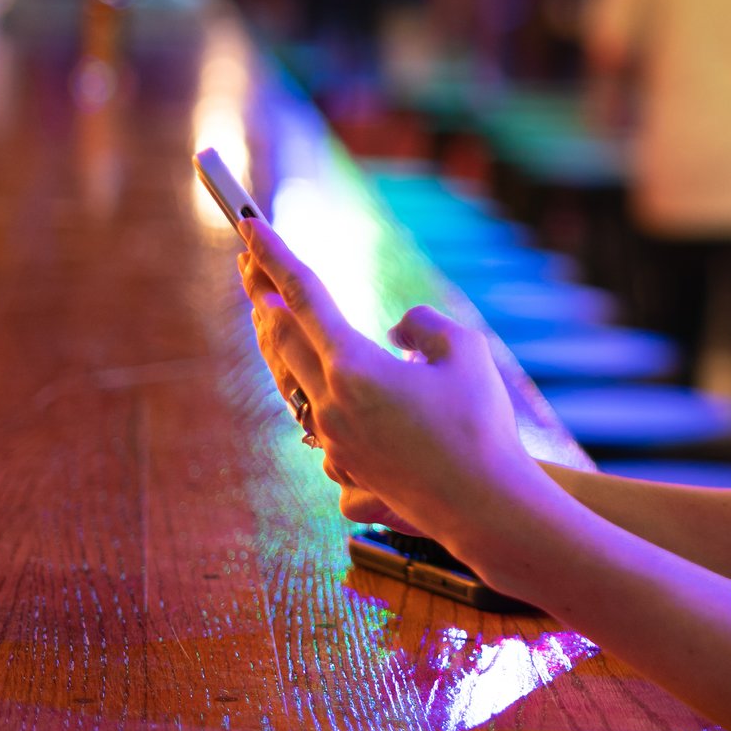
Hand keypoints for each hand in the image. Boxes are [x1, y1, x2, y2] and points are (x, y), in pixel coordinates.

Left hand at [236, 218, 546, 558]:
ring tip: (264, 311)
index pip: (303, 296)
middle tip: (247, 260)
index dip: (274, 255)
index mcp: (354, 367)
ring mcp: (332, 439)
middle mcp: (330, 403)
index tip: (248, 225)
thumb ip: (424, 323)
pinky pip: (309, 412)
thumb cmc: (480, 425)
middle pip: (280, 336)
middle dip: (262, 292)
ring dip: (274, 338)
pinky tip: (306, 377)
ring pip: (287, 376)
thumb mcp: (465, 350)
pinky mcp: (345, 464)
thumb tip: (395, 330)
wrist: (483, 506)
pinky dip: (300, 380)